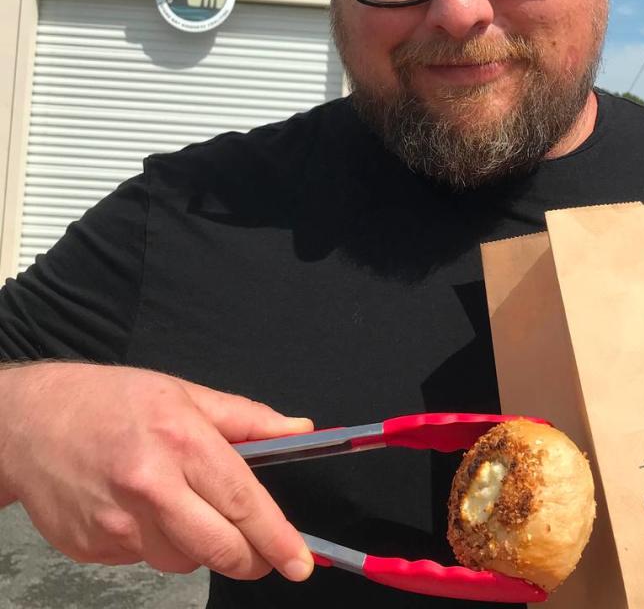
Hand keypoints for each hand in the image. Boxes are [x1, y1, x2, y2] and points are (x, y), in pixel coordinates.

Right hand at [0, 362, 315, 581]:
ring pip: (182, 560)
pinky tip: (142, 509)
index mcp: (181, 440)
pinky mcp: (92, 548)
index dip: (276, 538)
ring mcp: (117, 523)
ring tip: (182, 504)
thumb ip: (249, 419)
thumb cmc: (112, 401)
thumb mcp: (186, 394)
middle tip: (261, 554)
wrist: (28, 422)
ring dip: (197, 545)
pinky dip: (156, 542)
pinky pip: (144, 559)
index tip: (299, 562)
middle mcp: (149, 485)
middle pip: (217, 547)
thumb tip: (301, 431)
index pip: (242, 501)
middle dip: (250, 558)